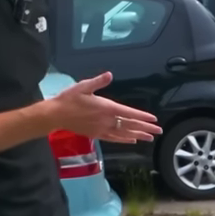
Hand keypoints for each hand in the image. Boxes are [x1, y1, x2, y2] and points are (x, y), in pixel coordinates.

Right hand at [46, 73, 161, 143]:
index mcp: (106, 107)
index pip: (129, 113)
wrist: (56, 114)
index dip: (142, 117)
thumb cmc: (69, 98)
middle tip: (158, 131)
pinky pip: (114, 138)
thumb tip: (109, 74)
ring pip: (124, 133)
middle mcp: (106, 120)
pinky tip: (131, 140)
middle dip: (145, 128)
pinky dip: (124, 139)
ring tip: (149, 138)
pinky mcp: (96, 134)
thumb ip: (98, 81)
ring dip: (138, 135)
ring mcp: (102, 129)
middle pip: (130, 125)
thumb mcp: (83, 86)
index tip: (153, 120)